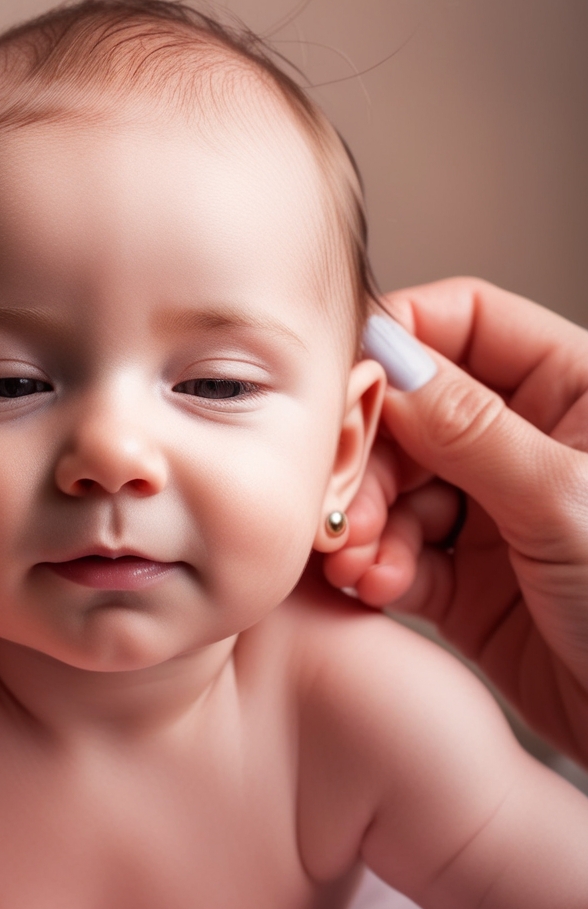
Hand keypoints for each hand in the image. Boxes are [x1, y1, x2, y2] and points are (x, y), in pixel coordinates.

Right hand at [325, 278, 587, 764]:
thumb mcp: (563, 500)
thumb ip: (468, 427)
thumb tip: (389, 356)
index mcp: (572, 392)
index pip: (464, 324)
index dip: (398, 342)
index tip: (345, 383)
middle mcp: (523, 444)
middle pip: (411, 413)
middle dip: (370, 458)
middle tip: (342, 497)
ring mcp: (491, 510)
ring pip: (395, 486)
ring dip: (366, 521)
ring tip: (358, 559)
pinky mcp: (465, 576)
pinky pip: (398, 551)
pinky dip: (378, 566)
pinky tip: (376, 584)